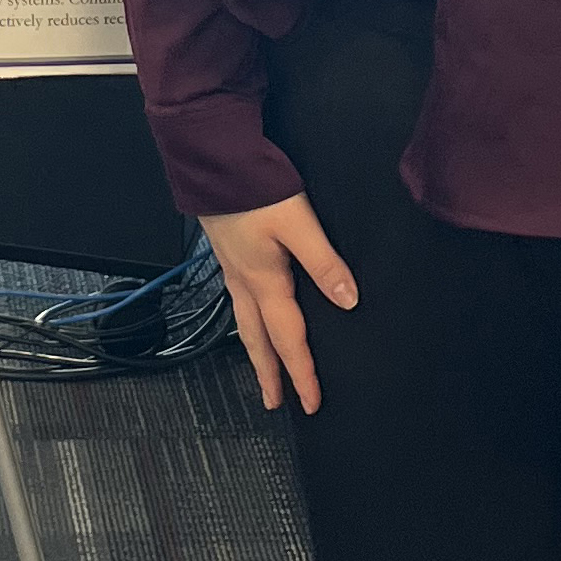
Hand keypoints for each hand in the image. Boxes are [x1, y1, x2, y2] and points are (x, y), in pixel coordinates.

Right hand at [203, 195, 356, 412]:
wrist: (212, 157)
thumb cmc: (250, 186)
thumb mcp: (298, 223)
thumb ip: (324, 263)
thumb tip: (348, 299)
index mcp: (263, 280)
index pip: (288, 339)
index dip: (302, 374)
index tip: (311, 403)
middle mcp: (244, 280)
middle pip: (257, 340)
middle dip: (269, 374)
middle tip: (274, 402)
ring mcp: (232, 267)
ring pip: (244, 322)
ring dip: (256, 350)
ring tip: (262, 369)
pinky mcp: (228, 251)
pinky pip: (238, 299)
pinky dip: (246, 319)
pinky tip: (250, 312)